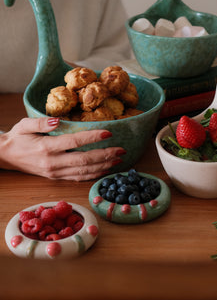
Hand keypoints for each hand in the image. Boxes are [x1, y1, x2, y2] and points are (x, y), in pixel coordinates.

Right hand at [0, 117, 125, 180]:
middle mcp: (52, 163)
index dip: (92, 137)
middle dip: (105, 155)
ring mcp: (55, 173)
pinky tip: (105, 170)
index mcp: (46, 147)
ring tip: (118, 160)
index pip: (74, 142)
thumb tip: (58, 120)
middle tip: (121, 150)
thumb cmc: (17, 137)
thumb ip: (41, 122)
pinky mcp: (56, 178)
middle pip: (84, 161)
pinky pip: (78, 178)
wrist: (5, 156)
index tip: (109, 132)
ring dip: (103, 167)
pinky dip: (93, 175)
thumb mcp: (24, 125)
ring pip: (83, 172)